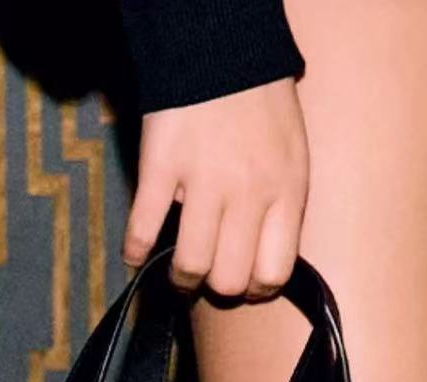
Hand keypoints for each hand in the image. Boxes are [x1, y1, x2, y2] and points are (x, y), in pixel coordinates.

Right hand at [122, 78, 309, 298]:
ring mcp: (203, 180)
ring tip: (178, 274)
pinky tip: (135, 255)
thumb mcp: (292, 157)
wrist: (221, 47)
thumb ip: (281, 208)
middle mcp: (248, 192)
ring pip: (191, 265)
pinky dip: (135, 250)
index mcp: (285, 191)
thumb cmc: (260, 106)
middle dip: (216, 288)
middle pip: (231, 278)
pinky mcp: (162, 166)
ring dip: (181, 278)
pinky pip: (145, 227)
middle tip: (208, 278)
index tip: (245, 285)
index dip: (257, 290)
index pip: (275, 272)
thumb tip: (264, 263)